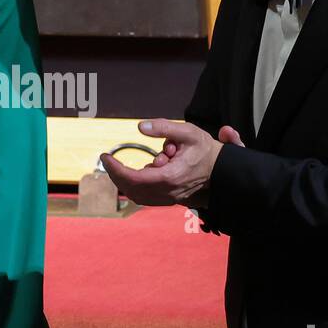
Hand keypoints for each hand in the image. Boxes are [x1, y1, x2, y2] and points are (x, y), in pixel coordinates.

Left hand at [99, 119, 223, 205]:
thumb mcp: (187, 132)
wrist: (222, 170)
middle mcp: (167, 192)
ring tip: (125, 164)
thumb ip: (163, 127)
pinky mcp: (169, 201)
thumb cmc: (205, 150)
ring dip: (126, 180)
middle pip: (131, 188)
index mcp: (170, 176)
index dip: (115, 168)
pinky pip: (145, 198)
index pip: (133, 178)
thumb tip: (140, 126)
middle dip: (116, 174)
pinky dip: (136, 186)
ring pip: (136, 196)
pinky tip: (141, 171)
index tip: (105, 156)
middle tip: (109, 159)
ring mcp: (168, 199)